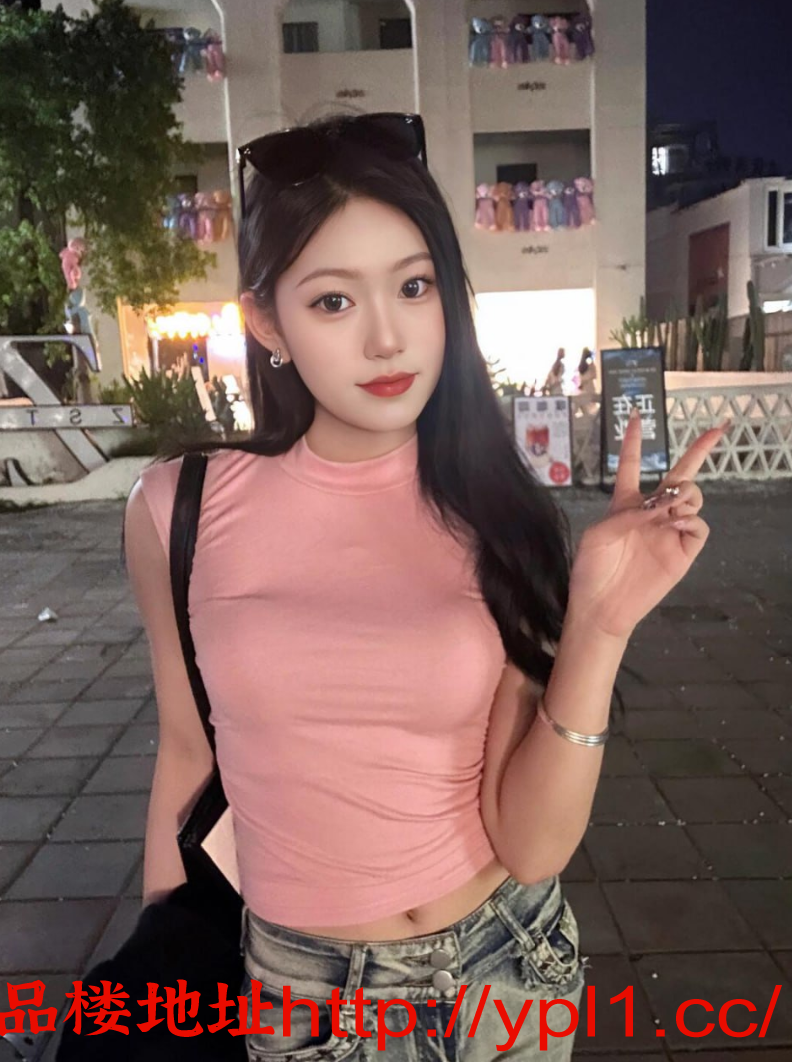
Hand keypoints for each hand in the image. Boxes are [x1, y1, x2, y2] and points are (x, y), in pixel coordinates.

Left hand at [566, 409, 728, 638]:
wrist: (601, 607)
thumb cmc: (591, 570)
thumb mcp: (598, 534)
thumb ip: (627, 514)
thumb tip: (662, 505)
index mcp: (624, 504)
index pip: (630, 465)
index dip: (632, 441)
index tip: (635, 416)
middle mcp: (650, 512)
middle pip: (679, 475)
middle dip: (699, 450)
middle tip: (718, 429)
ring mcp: (669, 530)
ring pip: (693, 496)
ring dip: (687, 492)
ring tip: (672, 505)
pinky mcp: (683, 551)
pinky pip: (699, 525)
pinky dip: (692, 518)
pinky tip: (677, 521)